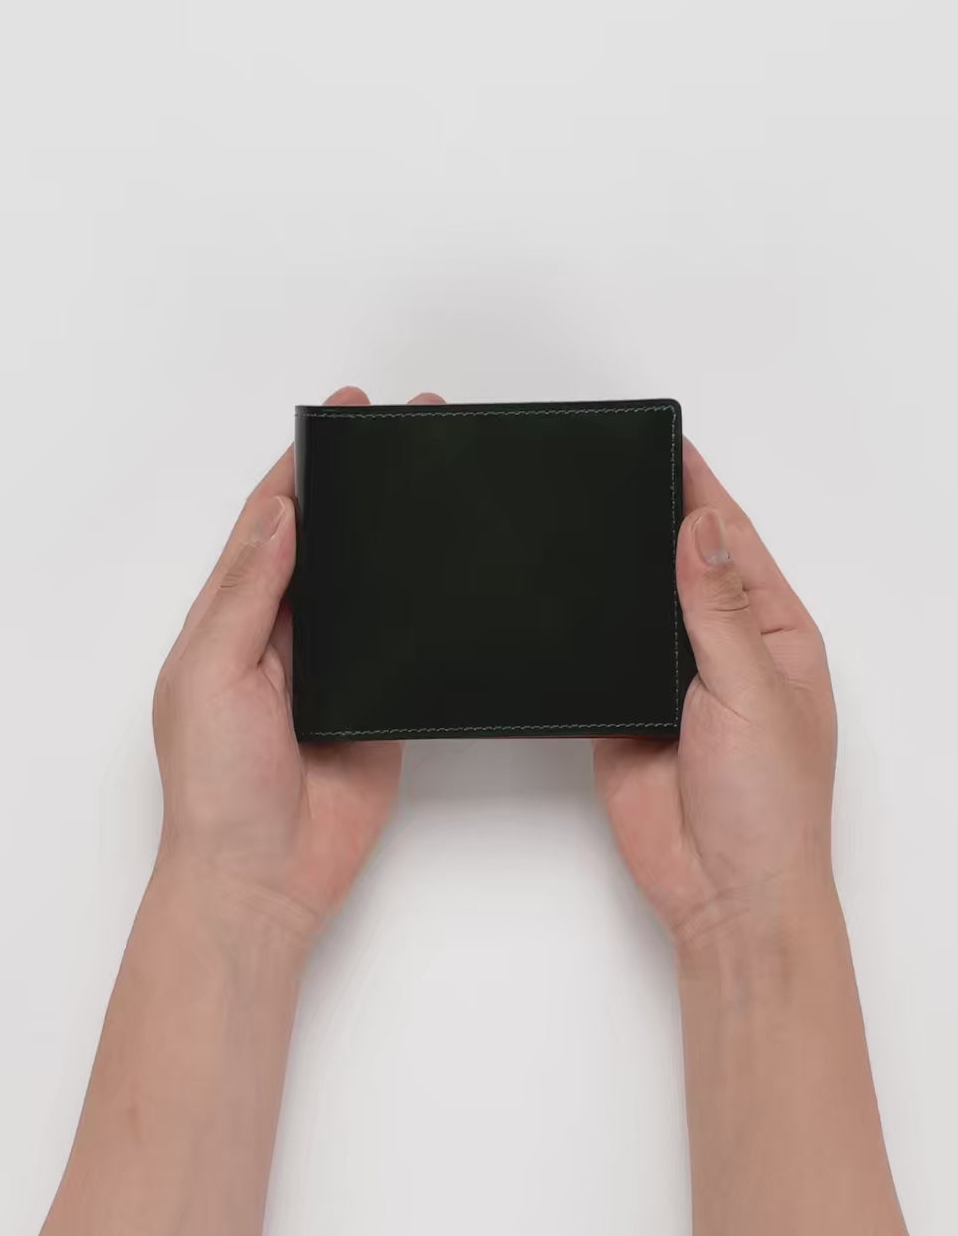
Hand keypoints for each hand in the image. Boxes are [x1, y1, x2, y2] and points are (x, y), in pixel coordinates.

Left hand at [152, 387, 444, 949]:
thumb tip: (282, 514)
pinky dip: (422, 603)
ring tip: (436, 482)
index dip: (305, 462)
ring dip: (395, 534)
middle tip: (408, 430)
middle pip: (327, 538)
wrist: (264, 876)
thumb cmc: (215, 786)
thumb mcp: (211, 673)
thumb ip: (246, 593)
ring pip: (368, 582)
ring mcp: (333, 666)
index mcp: (232, 615)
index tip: (344, 413)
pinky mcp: (378, 700)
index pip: (272, 518)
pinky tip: (448, 571)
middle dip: (362, 483)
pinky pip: (403, 640)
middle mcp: (283, 632)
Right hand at [594, 440, 838, 964]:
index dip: (704, 495)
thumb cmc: (771, 807)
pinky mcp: (623, 711)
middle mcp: (723, 650)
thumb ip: (718, 609)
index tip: (670, 447)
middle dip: (655, 523)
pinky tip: (565, 600)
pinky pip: (601, 657)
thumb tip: (698, 527)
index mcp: (776, 634)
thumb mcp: (753, 692)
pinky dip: (585, 631)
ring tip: (585, 520)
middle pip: (683, 567)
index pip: (734, 545)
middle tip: (614, 471)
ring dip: (619, 574)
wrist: (722, 892)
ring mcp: (670, 680)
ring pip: (638, 607)